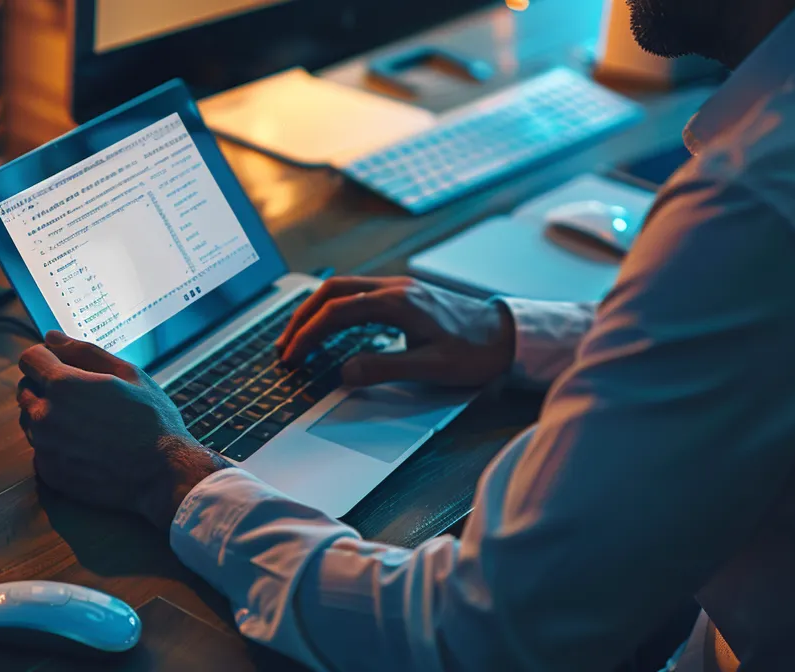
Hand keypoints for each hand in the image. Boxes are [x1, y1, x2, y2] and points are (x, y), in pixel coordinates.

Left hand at [18, 331, 231, 527]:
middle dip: (44, 385)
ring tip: (83, 420)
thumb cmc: (151, 420)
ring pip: (30, 420)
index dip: (46, 357)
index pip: (29, 359)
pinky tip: (83, 444)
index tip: (62, 364)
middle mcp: (45, 415)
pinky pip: (40, 448)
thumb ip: (84, 351)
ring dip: (47, 414)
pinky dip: (54, 443)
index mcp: (62, 384)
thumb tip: (51, 337)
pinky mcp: (49, 471)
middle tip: (78, 393)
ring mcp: (44, 446)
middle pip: (25, 389)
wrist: (162, 473)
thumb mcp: (127, 373)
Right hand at [277, 276, 515, 386]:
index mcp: (396, 303)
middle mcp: (393, 288)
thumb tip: (344, 371)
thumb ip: (384, 368)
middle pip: (331, 292)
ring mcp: (399, 287)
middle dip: (302, 318)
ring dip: (316, 310)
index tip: (291, 357)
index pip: (335, 313)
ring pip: (343, 289)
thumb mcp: (431, 367)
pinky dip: (334, 308)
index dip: (307, 335)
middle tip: (285, 347)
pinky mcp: (404, 294)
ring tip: (299, 337)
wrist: (509, 335)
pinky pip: (358, 293)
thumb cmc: (475, 352)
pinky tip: (331, 327)